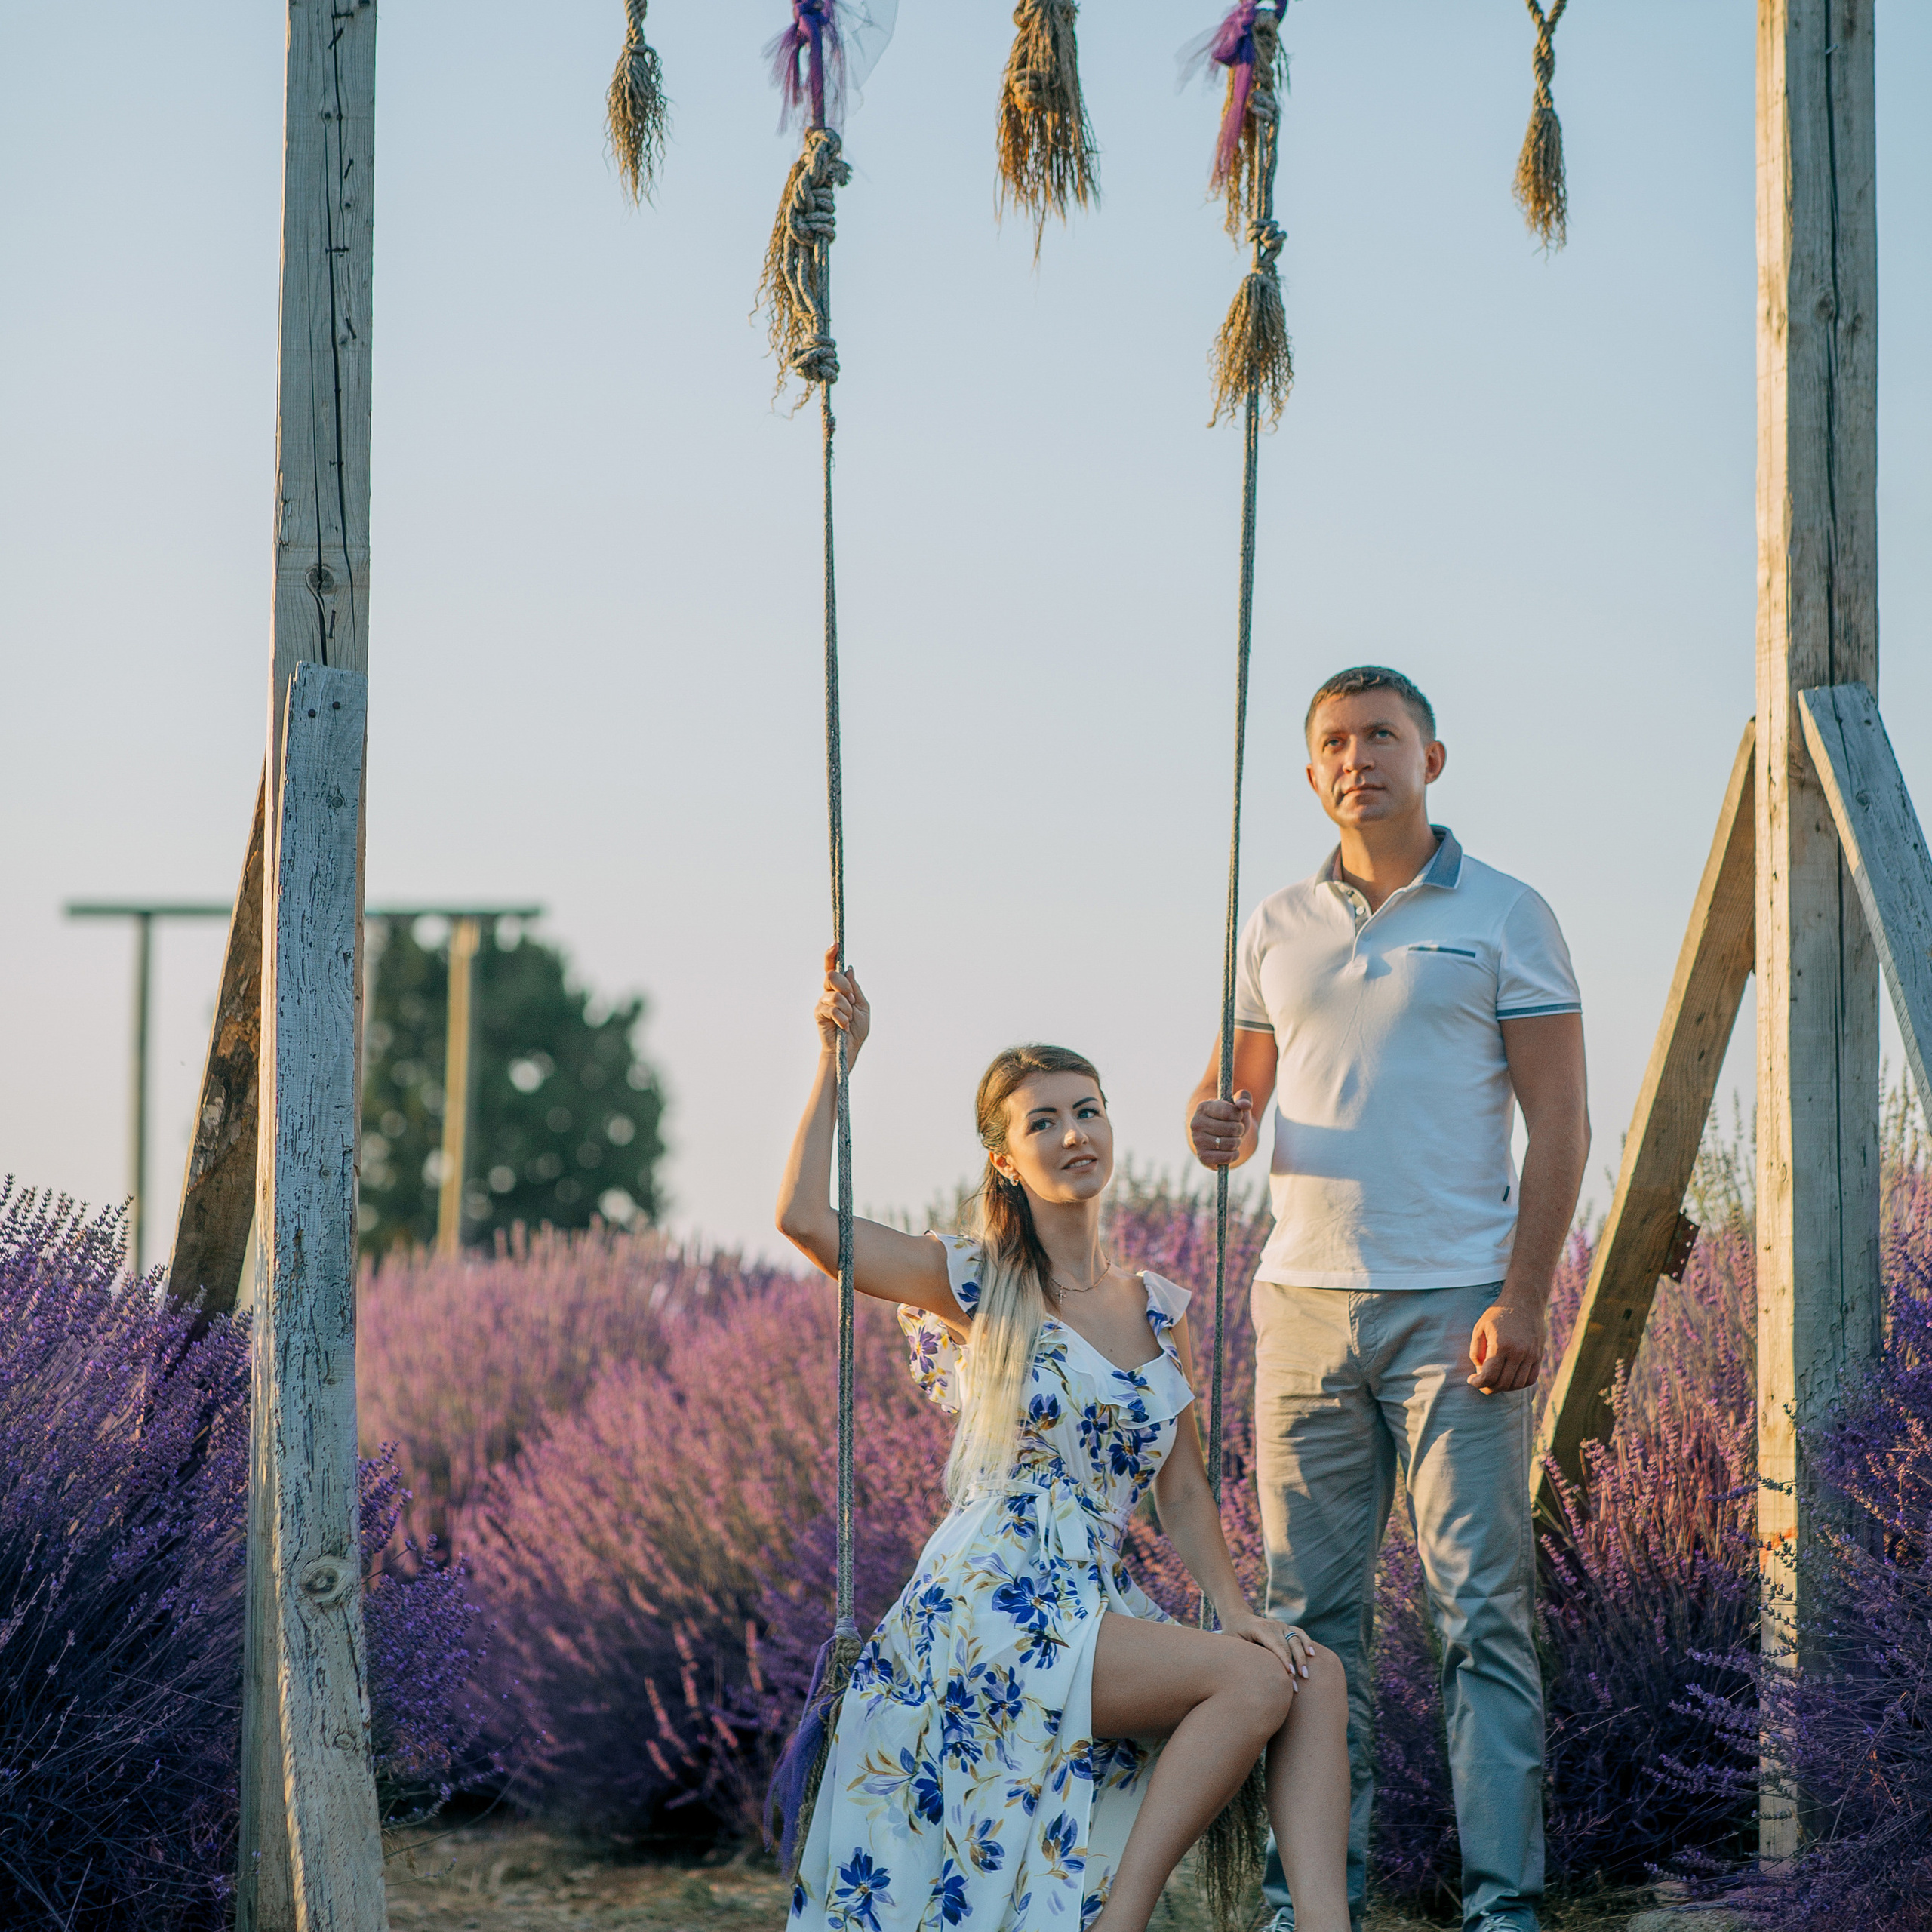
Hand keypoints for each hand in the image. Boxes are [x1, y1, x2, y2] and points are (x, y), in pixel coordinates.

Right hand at [814, 944, 869, 1068]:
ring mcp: (822, 1002)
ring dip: (847, 1008)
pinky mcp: (818, 1013)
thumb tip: (848, 969)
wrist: (848, 1049)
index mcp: (840, 989)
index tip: (835, 943)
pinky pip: (831, 1008)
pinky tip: (843, 1026)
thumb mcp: (862, 1006)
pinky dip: (842, 1017)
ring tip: (848, 1019)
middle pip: (831, 975)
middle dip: (845, 987)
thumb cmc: (856, 1029)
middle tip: (852, 1001)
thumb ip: (855, 988)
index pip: (832, 968)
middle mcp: (828, 992)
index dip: (831, 954)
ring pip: (834, 994)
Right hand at [1189, 1089, 1252, 1168]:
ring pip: (1231, 1144)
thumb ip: (1243, 1098)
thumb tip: (1245, 1105)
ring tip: (1233, 1139)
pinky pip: (1227, 1158)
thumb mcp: (1237, 1106)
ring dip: (1237, 1142)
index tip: (1236, 1116)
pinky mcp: (1203, 1157)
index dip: (1238, 1116)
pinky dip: (1234, 1155)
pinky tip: (1230, 1150)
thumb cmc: (1230, 1119)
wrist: (1219, 1137)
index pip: (1228, 1112)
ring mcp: (1198, 1141)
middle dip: (1239, 1129)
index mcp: (1203, 1107)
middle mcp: (1196, 1124)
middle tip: (1235, 1129)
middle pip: (1232, 1129)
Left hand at [1222, 1611, 1314, 1679]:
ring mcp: (1281, 1625)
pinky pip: (1299, 1633)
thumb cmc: (1234, 1633)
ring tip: (1306, 1675)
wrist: (1238, 1617)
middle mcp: (1273, 1625)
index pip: (1276, 1645)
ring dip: (1302, 1657)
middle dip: (1294, 1665)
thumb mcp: (1234, 1642)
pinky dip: (1307, 1642)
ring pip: (1296, 1640)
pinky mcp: (1286, 1627)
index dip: (1283, 1659)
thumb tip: (1254, 1671)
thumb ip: (1245, 1653)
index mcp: (1260, 1629)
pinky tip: (1312, 1654)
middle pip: (1288, 1645)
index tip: (1290, 1674)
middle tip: (1297, 1685)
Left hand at [1468, 1295, 1545, 1393]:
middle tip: (1481, 1383)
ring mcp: (1530, 1355)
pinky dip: (1519, 1384)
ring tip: (1494, 1382)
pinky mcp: (1538, 1356)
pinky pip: (1531, 1379)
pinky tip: (1509, 1379)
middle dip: (1489, 1388)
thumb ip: (1476, 1350)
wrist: (1524, 1301)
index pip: (1489, 1376)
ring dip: (1504, 1388)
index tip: (1471, 1381)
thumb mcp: (1480, 1327)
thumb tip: (1479, 1371)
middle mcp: (1518, 1353)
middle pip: (1503, 1383)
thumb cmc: (1498, 1313)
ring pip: (1517, 1384)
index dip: (1477, 1383)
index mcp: (1501, 1346)